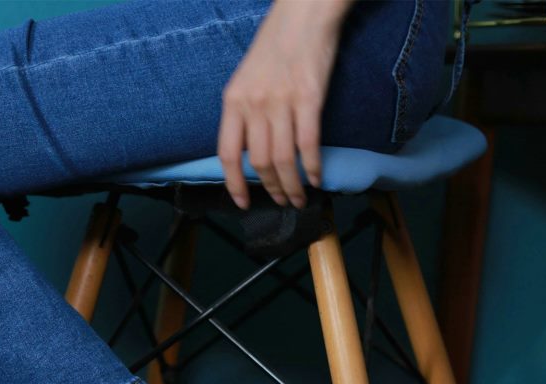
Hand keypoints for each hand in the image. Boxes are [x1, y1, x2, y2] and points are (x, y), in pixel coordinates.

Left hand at [217, 0, 353, 209]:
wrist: (303, 12)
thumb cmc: (276, 43)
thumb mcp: (247, 77)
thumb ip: (245, 110)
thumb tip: (251, 146)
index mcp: (233, 101)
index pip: (227, 154)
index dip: (233, 184)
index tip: (242, 203)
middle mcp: (253, 105)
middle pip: (258, 162)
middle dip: (270, 189)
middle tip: (281, 203)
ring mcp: (281, 102)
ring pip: (282, 160)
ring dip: (291, 186)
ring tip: (299, 199)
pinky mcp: (309, 98)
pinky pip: (308, 144)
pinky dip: (312, 167)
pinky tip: (317, 179)